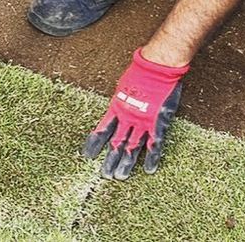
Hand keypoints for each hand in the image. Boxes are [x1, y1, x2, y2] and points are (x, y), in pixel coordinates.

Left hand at [82, 48, 188, 179]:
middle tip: (105, 175)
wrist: (155, 67)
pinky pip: (154, 144)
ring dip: (126, 163)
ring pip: (132, 147)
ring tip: (120, 177)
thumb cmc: (140, 71)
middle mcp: (127, 117)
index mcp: (117, 108)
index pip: (102, 130)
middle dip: (111, 159)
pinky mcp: (157, 123)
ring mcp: (142, 122)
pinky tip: (148, 170)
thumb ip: (120, 100)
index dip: (95, 143)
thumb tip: (116, 106)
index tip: (87, 156)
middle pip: (116, 142)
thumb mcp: (122, 86)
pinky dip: (151, 158)